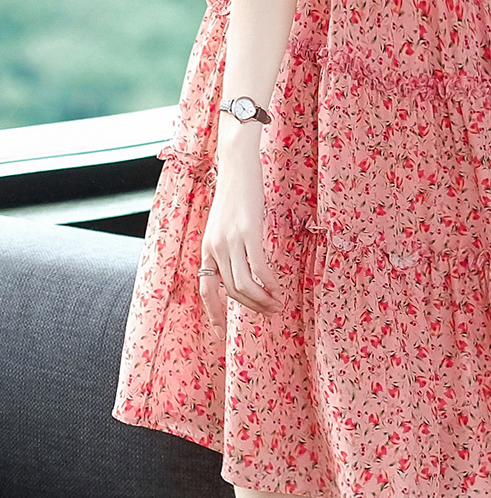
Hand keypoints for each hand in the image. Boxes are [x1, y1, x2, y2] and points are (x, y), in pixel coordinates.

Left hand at [200, 149, 283, 339]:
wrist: (237, 165)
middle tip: (270, 312)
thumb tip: (242, 266)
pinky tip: (278, 288)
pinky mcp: (248, 233)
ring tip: (277, 304)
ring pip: (244, 284)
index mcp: (207, 248)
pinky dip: (269, 282)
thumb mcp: (224, 224)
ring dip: (262, 299)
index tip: (219, 332)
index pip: (206, 288)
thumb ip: (228, 246)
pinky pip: (258, 268)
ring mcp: (231, 241)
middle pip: (232, 291)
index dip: (213, 312)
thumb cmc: (236, 193)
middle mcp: (215, 248)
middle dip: (251, 307)